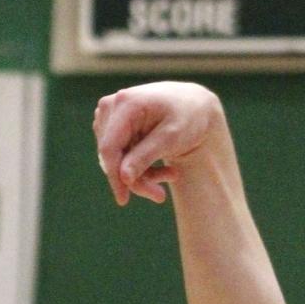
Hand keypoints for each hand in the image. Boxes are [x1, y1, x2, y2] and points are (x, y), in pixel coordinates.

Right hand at [93, 82, 221, 206]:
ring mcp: (110, 115)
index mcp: (126, 103)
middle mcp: (111, 106)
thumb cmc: (188, 117)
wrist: (194, 105)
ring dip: (140, 174)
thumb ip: (145, 156)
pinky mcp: (113, 125)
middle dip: (135, 178)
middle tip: (160, 195)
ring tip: (171, 176)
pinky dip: (139, 166)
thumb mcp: (172, 138)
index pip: (110, 147)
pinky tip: (163, 169)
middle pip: (112, 155)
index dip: (114, 176)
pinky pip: (120, 154)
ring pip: (116, 158)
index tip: (123, 200)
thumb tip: (122, 177)